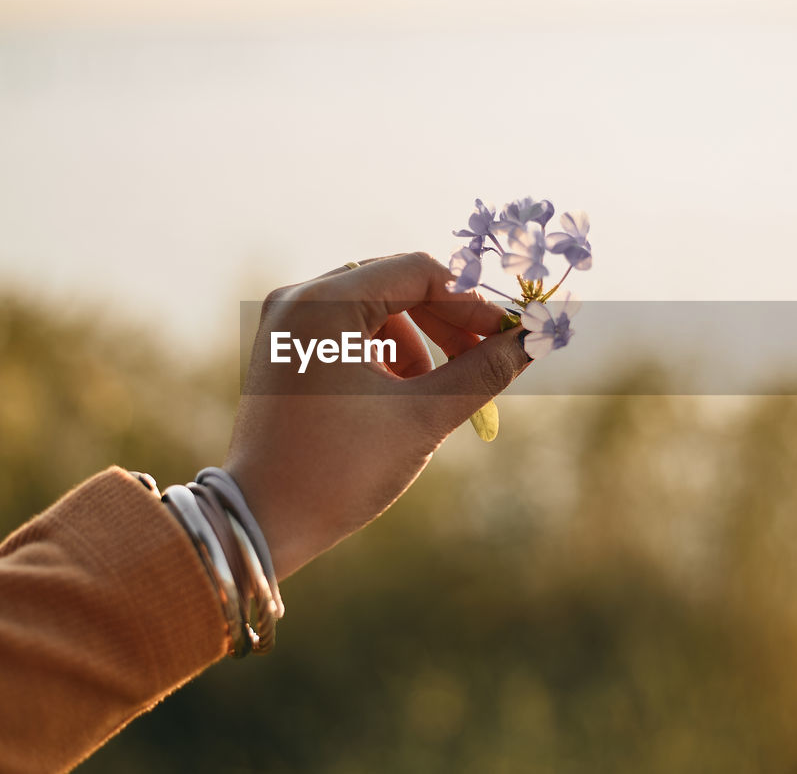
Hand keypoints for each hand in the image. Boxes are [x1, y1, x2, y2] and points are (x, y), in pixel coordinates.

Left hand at [223, 252, 528, 577]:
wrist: (261, 525)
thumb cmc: (338, 471)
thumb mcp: (421, 419)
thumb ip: (482, 372)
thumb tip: (535, 340)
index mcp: (323, 303)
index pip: (419, 270)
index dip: (472, 301)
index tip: (507, 336)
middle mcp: (297, 299)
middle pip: (397, 283)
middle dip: (447, 321)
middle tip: (487, 358)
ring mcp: (286, 324)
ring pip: (377, 309)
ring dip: (419, 342)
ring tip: (435, 393)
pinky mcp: (285, 350)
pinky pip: (351, 332)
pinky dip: (385, 356)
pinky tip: (398, 399)